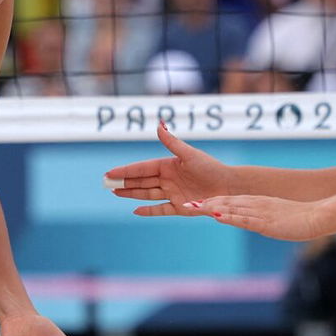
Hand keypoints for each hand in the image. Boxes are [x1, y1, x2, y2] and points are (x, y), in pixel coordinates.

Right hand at [104, 124, 234, 216]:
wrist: (229, 187)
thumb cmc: (211, 168)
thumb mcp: (189, 154)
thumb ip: (172, 142)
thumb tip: (158, 125)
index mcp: (169, 165)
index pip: (143, 168)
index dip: (126, 171)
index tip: (110, 173)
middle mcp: (169, 179)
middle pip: (142, 181)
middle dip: (124, 183)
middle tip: (106, 184)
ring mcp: (173, 194)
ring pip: (147, 194)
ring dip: (131, 194)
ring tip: (115, 194)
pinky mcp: (180, 208)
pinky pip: (160, 209)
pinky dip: (148, 211)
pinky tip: (135, 211)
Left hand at [186, 194, 324, 241]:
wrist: (319, 215)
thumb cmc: (302, 218)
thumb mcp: (279, 217)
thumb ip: (265, 219)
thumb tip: (258, 223)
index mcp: (258, 203)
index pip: (231, 201)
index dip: (212, 202)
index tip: (196, 203)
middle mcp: (256, 205)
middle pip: (226, 202)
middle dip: (205, 204)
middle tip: (185, 204)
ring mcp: (260, 213)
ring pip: (231, 208)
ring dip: (211, 208)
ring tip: (193, 207)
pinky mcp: (267, 222)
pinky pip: (245, 219)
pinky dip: (230, 217)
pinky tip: (218, 216)